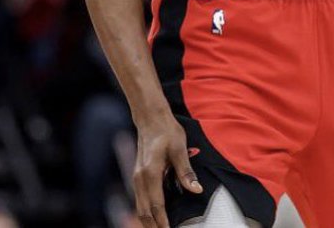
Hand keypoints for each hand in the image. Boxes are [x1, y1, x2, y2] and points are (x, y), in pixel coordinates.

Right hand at [133, 111, 202, 226]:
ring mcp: (137, 177)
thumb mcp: (179, 148)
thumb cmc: (166, 130)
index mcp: (150, 172)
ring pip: (139, 207)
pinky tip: (153, 217)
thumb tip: (196, 189)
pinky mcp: (138, 175)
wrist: (150, 117)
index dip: (162, 222)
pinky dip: (145, 212)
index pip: (156, 205)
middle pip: (143, 211)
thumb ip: (186, 171)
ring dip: (147, 221)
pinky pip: (139, 199)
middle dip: (153, 226)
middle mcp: (140, 177)